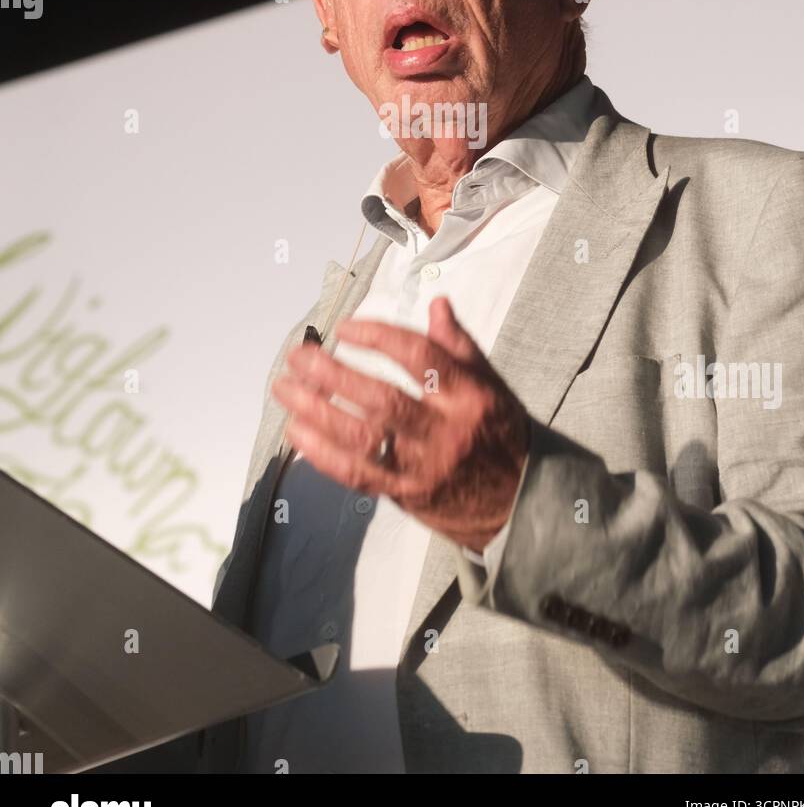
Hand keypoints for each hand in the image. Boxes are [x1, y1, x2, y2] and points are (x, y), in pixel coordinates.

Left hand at [272, 297, 530, 550]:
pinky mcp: (404, 495)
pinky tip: (295, 430)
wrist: (517, 504)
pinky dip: (321, 453)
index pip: (419, 359)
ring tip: (284, 387)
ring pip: (362, 439)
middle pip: (382, 400)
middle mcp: (444, 433)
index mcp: (469, 397)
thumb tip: (436, 303)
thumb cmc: (498, 432)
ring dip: (316, 411)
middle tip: (298, 355)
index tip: (344, 326)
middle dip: (333, 374)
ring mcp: (422, 468)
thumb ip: (459, 346)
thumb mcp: (490, 384)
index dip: (378, 338)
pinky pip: (357, 474)